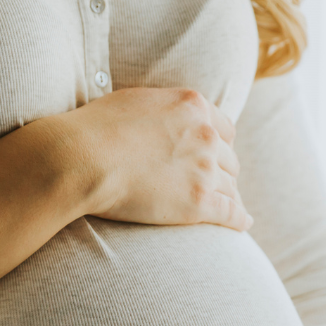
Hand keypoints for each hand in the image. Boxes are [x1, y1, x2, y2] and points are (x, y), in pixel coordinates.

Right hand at [66, 87, 251, 231]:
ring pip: (230, 186)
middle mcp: (206, 135)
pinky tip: (243, 224)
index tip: (214, 156)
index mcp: (193, 106)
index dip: (219, 144)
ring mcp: (204, 169)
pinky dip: (238, 220)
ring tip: (228, 207)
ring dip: (228, 196)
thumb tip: (165, 116)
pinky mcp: (198, 203)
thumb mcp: (137, 101)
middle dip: (222, 171)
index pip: (223, 128)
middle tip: (212, 183)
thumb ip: (163, 109)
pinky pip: (230, 213)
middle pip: (228, 158)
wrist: (82, 158)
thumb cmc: (96, 128)